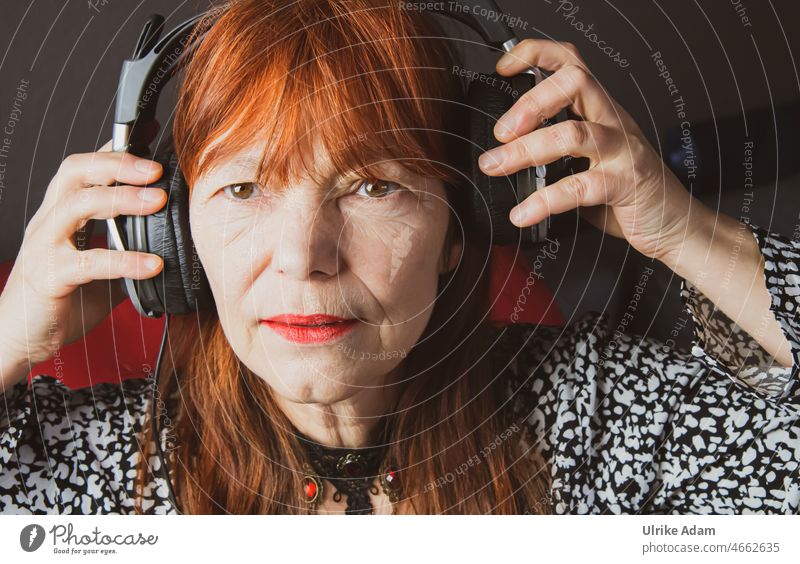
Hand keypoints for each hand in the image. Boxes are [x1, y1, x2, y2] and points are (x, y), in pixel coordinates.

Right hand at [0, 140, 165, 383]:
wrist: (19, 338)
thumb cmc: (60, 302)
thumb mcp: (102, 271)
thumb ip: (127, 252)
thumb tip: (170, 244)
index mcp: (62, 214)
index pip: (85, 167)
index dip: (116, 150)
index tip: (151, 135)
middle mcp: (49, 222)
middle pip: (76, 172)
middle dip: (118, 164)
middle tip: (156, 169)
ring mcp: (44, 246)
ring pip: (77, 205)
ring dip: (121, 199)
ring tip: (157, 201)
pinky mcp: (48, 277)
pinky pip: (87, 262)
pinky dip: (124, 260)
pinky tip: (152, 264)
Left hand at [478, 39, 710, 262]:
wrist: (676, 224)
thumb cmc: (629, 193)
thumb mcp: (589, 162)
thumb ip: (555, 153)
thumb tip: (503, 155)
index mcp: (601, 111)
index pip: (572, 63)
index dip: (537, 55)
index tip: (504, 68)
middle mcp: (613, 122)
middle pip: (575, 84)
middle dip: (530, 102)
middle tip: (500, 132)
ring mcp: (622, 151)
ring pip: (573, 134)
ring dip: (526, 150)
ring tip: (495, 166)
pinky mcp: (625, 184)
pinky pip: (580, 187)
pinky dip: (544, 201)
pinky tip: (523, 214)